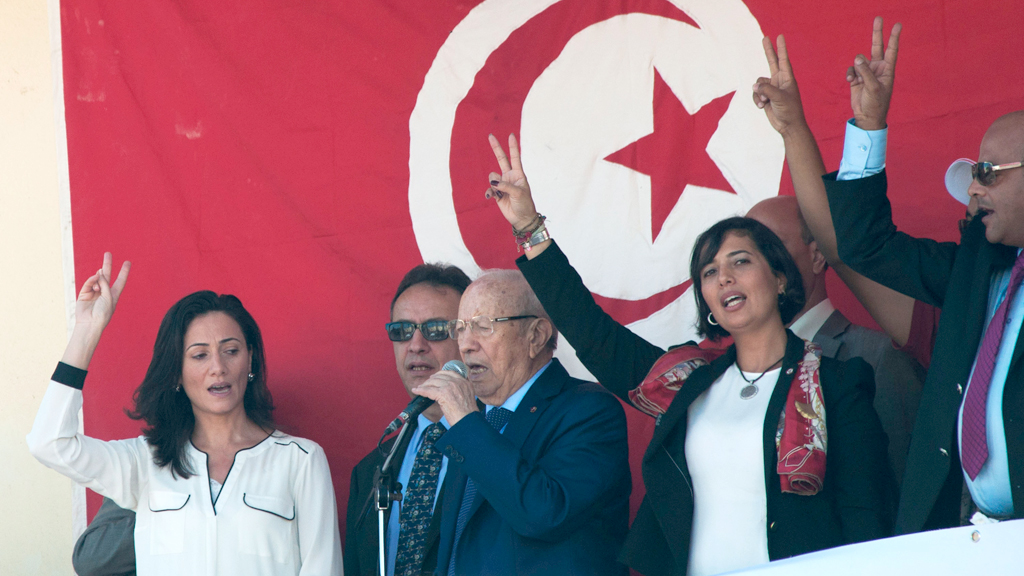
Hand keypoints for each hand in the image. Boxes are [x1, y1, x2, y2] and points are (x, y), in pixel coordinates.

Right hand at [75, 252, 130, 331]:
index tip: (128, 262)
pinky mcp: (84, 294)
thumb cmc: (103, 313)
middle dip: (107, 265)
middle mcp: (104, 292)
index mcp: (114, 295)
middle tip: (108, 253)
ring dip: (99, 277)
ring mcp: (94, 292)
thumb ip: (105, 284)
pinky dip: (91, 280)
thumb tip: (98, 273)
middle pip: (107, 276)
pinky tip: (94, 279)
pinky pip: (89, 283)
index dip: (124, 272)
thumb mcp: (109, 297)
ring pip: (97, 279)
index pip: (120, 281)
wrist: (90, 323)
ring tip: (100, 279)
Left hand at [411, 369, 478, 425]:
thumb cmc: (467, 414)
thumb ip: (460, 390)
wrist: (468, 421)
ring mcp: (450, 387)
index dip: (440, 374)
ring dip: (424, 385)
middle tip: (425, 384)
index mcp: (465, 382)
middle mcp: (458, 382)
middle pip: (440, 376)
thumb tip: (448, 390)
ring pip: (433, 382)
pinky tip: (416, 391)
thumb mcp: (467, 396)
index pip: (449, 373)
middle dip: (431, 380)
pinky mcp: (443, 393)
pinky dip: (421, 390)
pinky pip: (428, 390)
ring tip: (419, 388)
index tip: (434, 377)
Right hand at [487, 133, 539, 229]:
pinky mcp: (497, 193)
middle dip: (496, 148)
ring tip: (500, 194)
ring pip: (492, 177)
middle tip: (490, 135)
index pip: (515, 157)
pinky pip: (489, 189)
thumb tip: (493, 181)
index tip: (511, 135)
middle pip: (501, 159)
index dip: (513, 146)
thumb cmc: (525, 204)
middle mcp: (509, 177)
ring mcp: (502, 184)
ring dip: (494, 184)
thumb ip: (506, 186)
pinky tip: (492, 197)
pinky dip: (490, 192)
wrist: (521, 218)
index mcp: (518, 174)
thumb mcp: (518, 193)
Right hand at [752, 35, 807, 137]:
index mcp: (787, 78)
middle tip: (765, 38)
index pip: (783, 60)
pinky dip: (757, 100)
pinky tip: (762, 106)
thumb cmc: (789, 110)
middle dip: (768, 51)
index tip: (780, 36)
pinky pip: (756, 93)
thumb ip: (766, 89)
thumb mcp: (779, 97)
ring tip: (765, 101)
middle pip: (771, 62)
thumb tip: (755, 86)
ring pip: (758, 83)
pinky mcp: (766, 97)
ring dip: (759, 93)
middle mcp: (779, 81)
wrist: (788, 126)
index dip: (781, 48)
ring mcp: (772, 89)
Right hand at [847, 16, 900, 130]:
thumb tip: (858, 58)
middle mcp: (877, 68)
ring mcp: (867, 72)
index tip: (897, 24)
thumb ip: (866, 72)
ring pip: (859, 61)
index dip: (894, 37)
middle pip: (877, 46)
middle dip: (877, 33)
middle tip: (878, 18)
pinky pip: (852, 69)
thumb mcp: (873, 87)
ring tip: (857, 78)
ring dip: (857, 67)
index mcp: (887, 69)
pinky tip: (851, 81)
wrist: (866, 116)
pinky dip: (850, 73)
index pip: (891, 50)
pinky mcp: (857, 78)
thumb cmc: (876, 103)